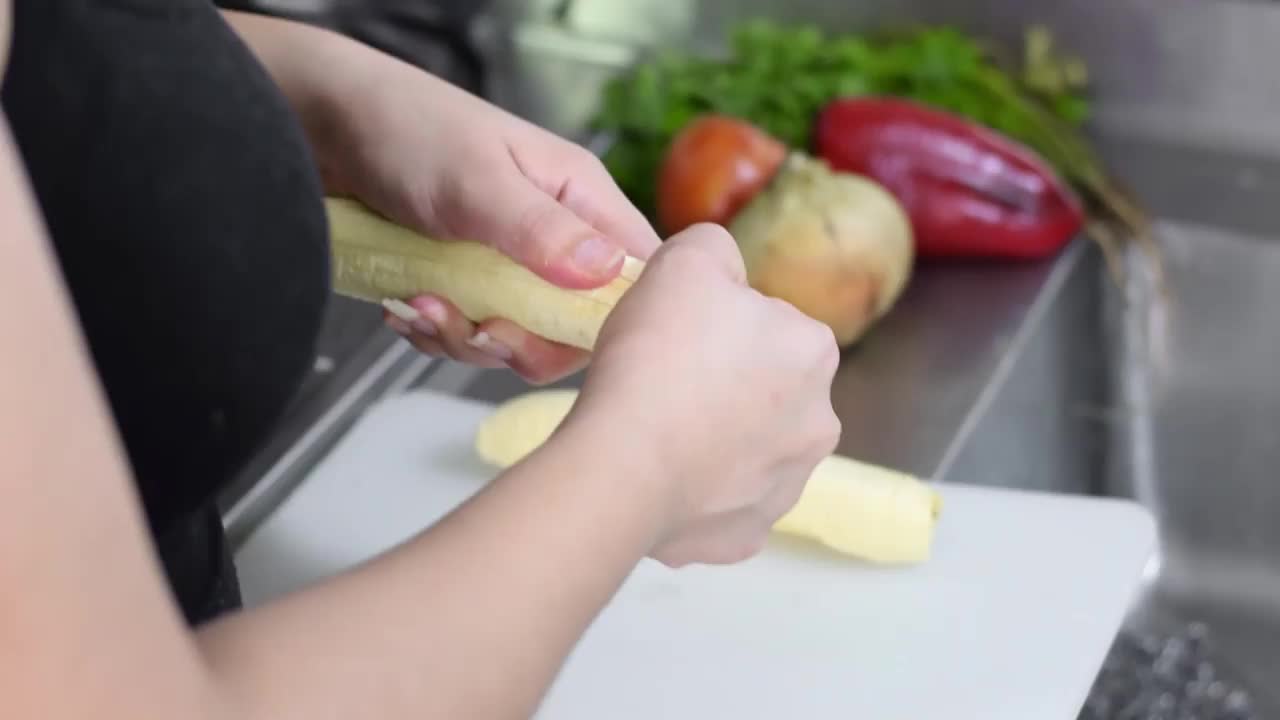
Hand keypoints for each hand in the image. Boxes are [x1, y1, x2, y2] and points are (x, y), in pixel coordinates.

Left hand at [319, 56, 660, 383]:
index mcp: (579, 196)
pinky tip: (405, 305)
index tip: (558, 335)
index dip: (612, 318)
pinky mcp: (463, 280)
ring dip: (465, 337)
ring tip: (420, 306)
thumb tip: (608, 273)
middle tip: (479, 331)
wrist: (319, 124)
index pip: (634, 274)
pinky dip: (436, 330)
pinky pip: (469, 331)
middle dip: (522, 342)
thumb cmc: (405, 128)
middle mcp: (553, 232)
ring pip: (517, 336)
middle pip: (574, 323)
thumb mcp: (476, 182)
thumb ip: (541, 229)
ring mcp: (506, 260)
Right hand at [564, 224, 842, 566]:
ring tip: (657, 432)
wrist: (624, 463)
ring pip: (746, 451)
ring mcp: (785, 487)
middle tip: (664, 383)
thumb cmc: (657, 356)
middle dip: (724, 386)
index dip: (716, 325)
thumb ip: (715, 247)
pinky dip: (694, 493)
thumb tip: (723, 269)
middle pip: (764, 390)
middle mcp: (819, 423)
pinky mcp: (746, 536)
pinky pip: (720, 504)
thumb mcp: (685, 258)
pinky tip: (657, 476)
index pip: (768, 324)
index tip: (677, 336)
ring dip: (712, 441)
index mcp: (813, 351)